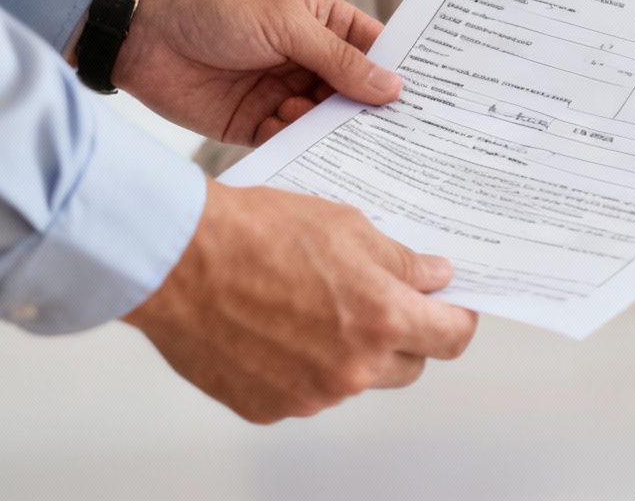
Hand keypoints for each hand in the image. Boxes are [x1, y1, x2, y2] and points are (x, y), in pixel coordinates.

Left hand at [101, 0, 401, 146]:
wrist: (141, 32)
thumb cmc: (216, 7)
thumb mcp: (286, 24)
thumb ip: (338, 59)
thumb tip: (392, 86)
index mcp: (323, 23)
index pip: (374, 50)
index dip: (401, 72)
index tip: (433, 100)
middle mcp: (308, 61)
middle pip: (355, 94)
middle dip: (373, 113)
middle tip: (403, 138)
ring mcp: (282, 94)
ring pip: (325, 123)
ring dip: (336, 133)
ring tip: (351, 145)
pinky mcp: (254, 125)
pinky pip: (290, 143)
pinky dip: (302, 150)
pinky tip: (312, 156)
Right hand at [123, 181, 477, 422]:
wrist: (179, 261)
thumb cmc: (256, 235)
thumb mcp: (347, 227)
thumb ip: (400, 262)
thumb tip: (434, 278)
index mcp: (382, 320)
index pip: (451, 337)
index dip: (456, 319)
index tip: (450, 306)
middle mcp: (352, 369)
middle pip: (408, 365)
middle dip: (403, 334)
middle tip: (378, 298)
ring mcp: (310, 395)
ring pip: (356, 380)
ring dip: (351, 352)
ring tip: (312, 305)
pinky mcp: (269, 408)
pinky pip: (307, 392)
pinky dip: (304, 367)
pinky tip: (278, 328)